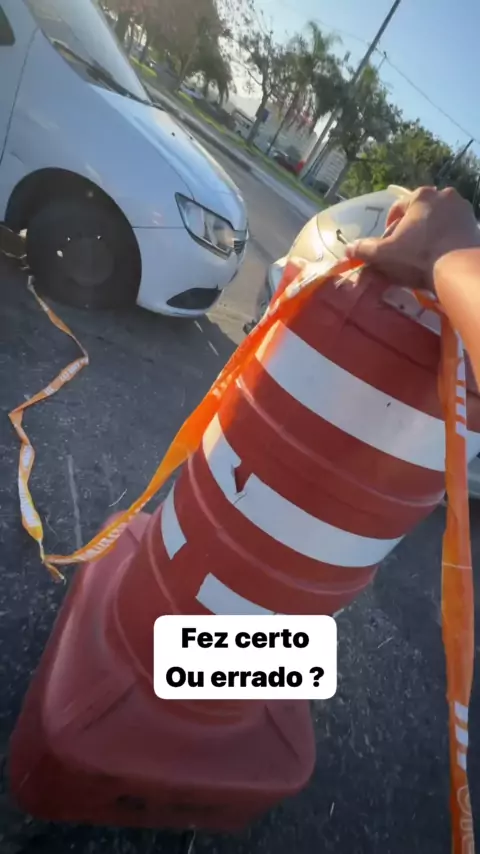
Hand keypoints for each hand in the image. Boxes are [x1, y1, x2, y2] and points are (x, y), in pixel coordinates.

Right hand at [345, 187, 479, 291]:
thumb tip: (348, 249)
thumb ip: (365, 250)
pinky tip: (442, 256)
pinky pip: (455, 230)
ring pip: (439, 220)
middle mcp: (444, 195)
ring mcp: (463, 209)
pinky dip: (447, 239)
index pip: (398, 208)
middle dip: (413, 228)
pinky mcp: (475, 224)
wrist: (459, 270)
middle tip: (407, 249)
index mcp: (420, 196)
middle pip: (421, 212)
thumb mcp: (385, 254)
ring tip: (425, 253)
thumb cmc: (418, 257)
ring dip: (431, 232)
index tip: (388, 243)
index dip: (389, 226)